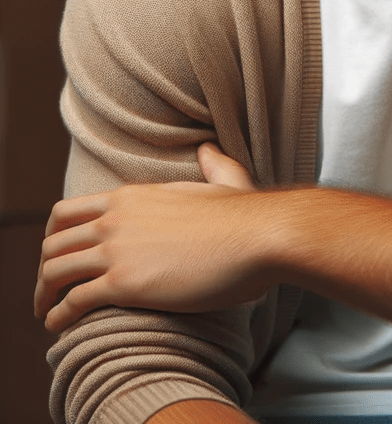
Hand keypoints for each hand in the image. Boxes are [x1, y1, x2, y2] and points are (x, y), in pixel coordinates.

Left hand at [36, 143, 269, 332]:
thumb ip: (213, 165)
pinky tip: (59, 326)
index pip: (67, 212)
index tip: (55, 254)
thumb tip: (209, 149)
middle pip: (53, 244)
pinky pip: (73, 302)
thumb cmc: (249, 216)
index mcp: (132, 197)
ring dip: (43, 296)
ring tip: (46, 312)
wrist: (262, 236)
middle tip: (48, 290)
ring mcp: (117, 251)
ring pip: (54, 272)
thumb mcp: (226, 181)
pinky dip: (58, 316)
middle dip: (43, 270)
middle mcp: (115, 220)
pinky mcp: (124, 284)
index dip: (52, 237)